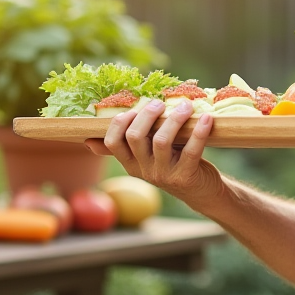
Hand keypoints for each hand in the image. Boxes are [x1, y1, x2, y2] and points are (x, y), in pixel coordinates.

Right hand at [99, 99, 223, 206]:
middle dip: (146, 115)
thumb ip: (125, 148)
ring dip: (174, 118)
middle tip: (159, 103)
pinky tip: (206, 119)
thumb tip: (89, 141)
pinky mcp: (186, 176)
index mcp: (131, 164)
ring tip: (186, 105)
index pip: (113, 142)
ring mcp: (164, 174)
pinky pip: (191, 150)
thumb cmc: (172, 165)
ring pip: (161, 141)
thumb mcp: (146, 160)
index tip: (134, 108)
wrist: (201, 192)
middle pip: (135, 137)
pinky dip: (199, 132)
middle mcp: (144, 171)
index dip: (119, 122)